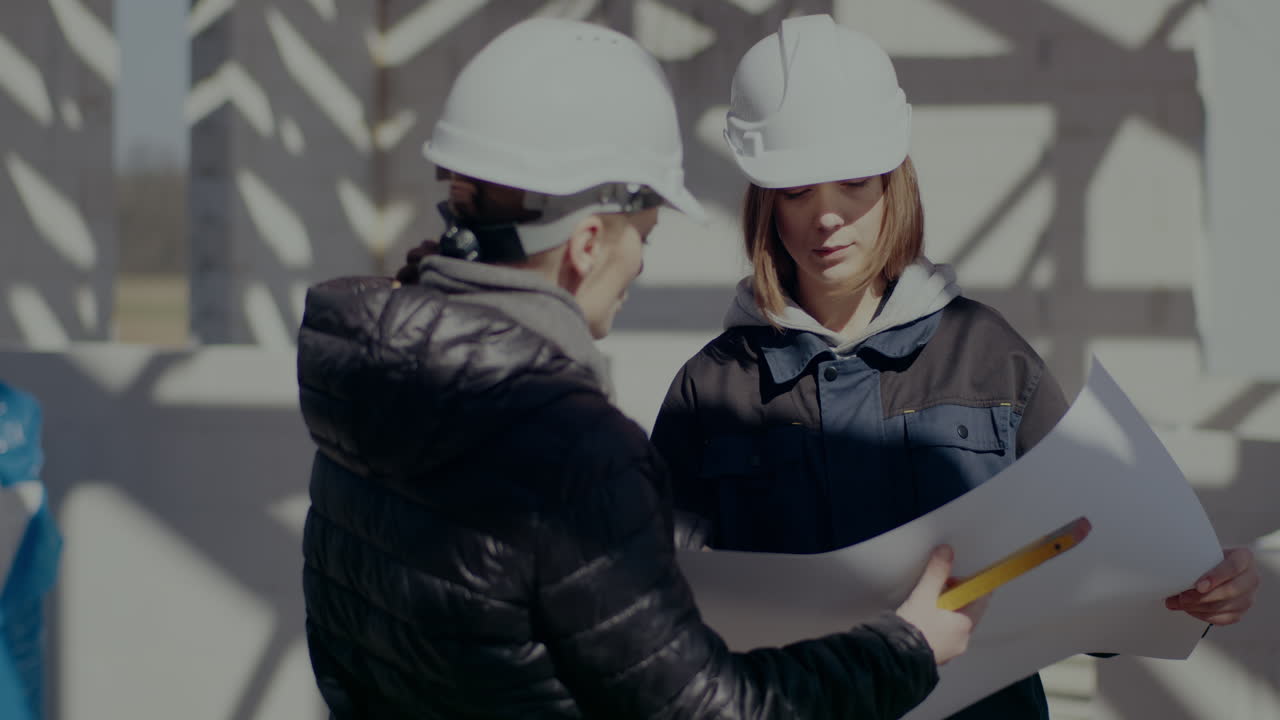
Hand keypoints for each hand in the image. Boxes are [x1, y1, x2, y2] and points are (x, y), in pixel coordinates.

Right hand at [896, 546, 986, 664]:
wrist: (894, 657)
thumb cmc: (913, 630)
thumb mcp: (924, 595)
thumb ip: (937, 572)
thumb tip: (946, 553)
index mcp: (964, 626)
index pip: (980, 600)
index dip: (970, 586)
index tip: (959, 578)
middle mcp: (961, 641)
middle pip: (966, 612)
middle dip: (954, 597)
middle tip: (938, 589)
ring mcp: (949, 651)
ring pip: (954, 625)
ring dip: (945, 612)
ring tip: (926, 604)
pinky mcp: (935, 656)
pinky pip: (942, 636)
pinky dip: (936, 626)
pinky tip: (921, 621)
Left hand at [1165, 546, 1258, 624]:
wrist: (1218, 566)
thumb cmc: (1209, 556)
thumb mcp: (1205, 550)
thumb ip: (1194, 557)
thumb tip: (1171, 573)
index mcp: (1244, 558)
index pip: (1233, 567)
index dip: (1216, 577)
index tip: (1198, 586)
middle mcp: (1251, 578)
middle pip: (1231, 591)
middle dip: (1203, 597)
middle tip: (1183, 598)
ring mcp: (1248, 597)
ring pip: (1226, 607)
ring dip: (1199, 608)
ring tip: (1179, 603)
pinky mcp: (1241, 611)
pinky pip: (1224, 618)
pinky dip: (1204, 616)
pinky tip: (1190, 609)